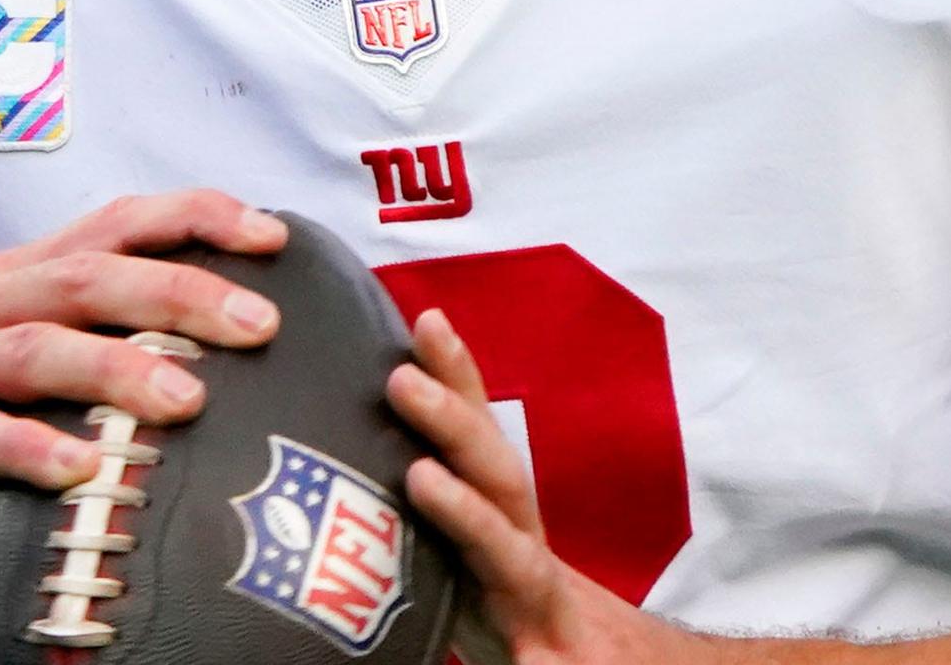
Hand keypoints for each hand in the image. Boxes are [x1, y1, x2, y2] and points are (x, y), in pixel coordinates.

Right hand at [0, 190, 284, 654]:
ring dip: (117, 368)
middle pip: (88, 276)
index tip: (273, 234)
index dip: (194, 218)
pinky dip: (26, 449)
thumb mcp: (21, 388)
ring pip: (36, 347)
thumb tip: (223, 367)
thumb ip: (97, 362)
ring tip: (188, 397)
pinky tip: (80, 471)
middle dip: (180, 289)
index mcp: (15, 283)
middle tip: (259, 322)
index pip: (114, 226)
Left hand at [388, 311, 711, 664]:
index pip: (484, 449)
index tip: (427, 321)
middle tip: (401, 378)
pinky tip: (516, 649)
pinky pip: (533, 663)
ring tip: (420, 476)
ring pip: (512, 559)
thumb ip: (461, 531)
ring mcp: (547, 619)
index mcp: (509, 535)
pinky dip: (530, 657)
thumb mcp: (496, 576)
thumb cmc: (550, 632)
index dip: (459, 384)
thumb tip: (401, 465)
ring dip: (466, 514)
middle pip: (499, 482)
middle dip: (454, 426)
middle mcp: (531, 563)